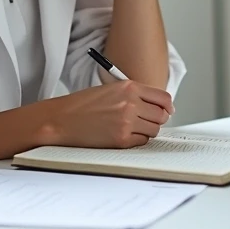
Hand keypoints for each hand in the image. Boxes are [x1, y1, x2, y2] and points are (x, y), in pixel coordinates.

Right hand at [37, 80, 173, 148]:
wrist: (61, 119)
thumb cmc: (83, 105)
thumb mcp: (111, 90)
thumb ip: (135, 95)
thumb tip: (159, 107)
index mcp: (129, 87)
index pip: (163, 98)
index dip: (168, 106)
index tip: (167, 111)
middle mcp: (130, 103)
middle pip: (162, 115)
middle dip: (157, 119)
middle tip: (148, 121)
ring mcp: (126, 122)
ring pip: (154, 130)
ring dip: (147, 130)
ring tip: (131, 127)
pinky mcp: (121, 139)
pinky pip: (142, 141)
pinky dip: (136, 140)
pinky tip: (123, 134)